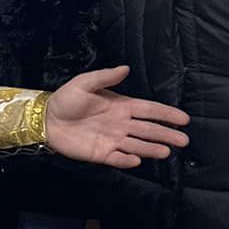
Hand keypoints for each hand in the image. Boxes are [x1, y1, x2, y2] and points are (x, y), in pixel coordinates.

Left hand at [45, 66, 188, 168]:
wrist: (45, 119)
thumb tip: (126, 68)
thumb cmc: (65, 99)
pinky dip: (127, 160)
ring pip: (137, 145)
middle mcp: (120, 124)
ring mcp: (112, 140)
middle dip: (166, 135)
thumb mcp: (84, 83)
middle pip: (148, 130)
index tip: (183, 119)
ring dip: (151, 149)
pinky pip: (117, 158)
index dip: (166, 114)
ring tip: (167, 152)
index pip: (149, 110)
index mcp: (120, 106)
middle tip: (184, 141)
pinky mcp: (100, 153)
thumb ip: (105, 78)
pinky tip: (137, 160)